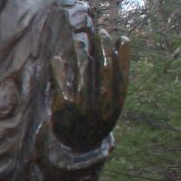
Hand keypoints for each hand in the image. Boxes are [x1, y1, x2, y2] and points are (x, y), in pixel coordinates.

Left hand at [49, 26, 128, 151]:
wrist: (77, 147)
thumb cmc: (97, 117)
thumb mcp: (112, 102)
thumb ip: (117, 76)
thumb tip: (124, 42)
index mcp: (116, 103)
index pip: (122, 72)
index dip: (121, 53)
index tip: (119, 37)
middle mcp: (101, 104)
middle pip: (104, 69)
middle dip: (103, 47)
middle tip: (100, 32)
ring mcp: (82, 105)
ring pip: (82, 72)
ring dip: (81, 53)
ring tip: (79, 41)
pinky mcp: (62, 108)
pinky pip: (60, 84)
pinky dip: (58, 70)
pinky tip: (56, 60)